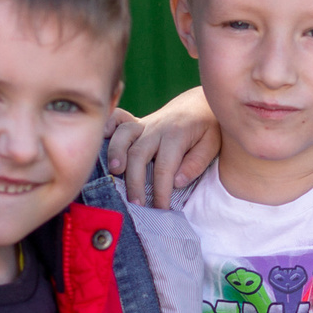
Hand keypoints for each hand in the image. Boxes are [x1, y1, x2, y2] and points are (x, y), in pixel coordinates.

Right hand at [104, 87, 220, 206]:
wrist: (198, 104)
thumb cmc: (207, 128)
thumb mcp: (213, 145)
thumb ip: (197, 163)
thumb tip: (177, 182)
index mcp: (176, 136)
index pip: (165, 168)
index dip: (160, 191)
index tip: (161, 209)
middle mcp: (156, 129)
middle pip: (139, 154)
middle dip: (135, 181)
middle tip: (136, 204)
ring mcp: (144, 123)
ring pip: (124, 136)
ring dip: (116, 154)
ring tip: (115, 173)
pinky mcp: (136, 122)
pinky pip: (117, 118)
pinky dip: (107, 126)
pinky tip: (100, 138)